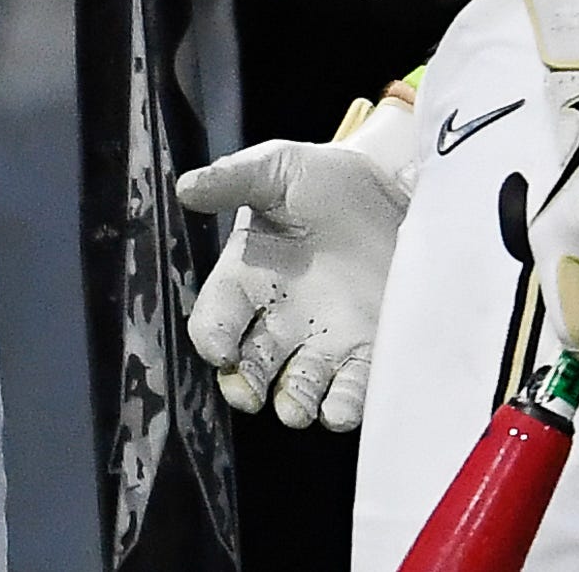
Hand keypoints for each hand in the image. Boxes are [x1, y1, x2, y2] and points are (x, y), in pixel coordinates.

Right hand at [177, 91, 420, 429]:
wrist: (394, 184)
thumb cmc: (325, 179)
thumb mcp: (277, 169)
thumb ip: (234, 179)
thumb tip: (184, 188)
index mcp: (247, 281)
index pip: (214, 323)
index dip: (212, 339)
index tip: (220, 348)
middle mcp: (279, 321)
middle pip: (247, 370)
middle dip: (244, 387)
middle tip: (250, 394)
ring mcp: (323, 342)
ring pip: (296, 392)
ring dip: (292, 405)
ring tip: (297, 409)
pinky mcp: (367, 351)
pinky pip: (349, 391)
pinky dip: (342, 407)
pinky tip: (339, 410)